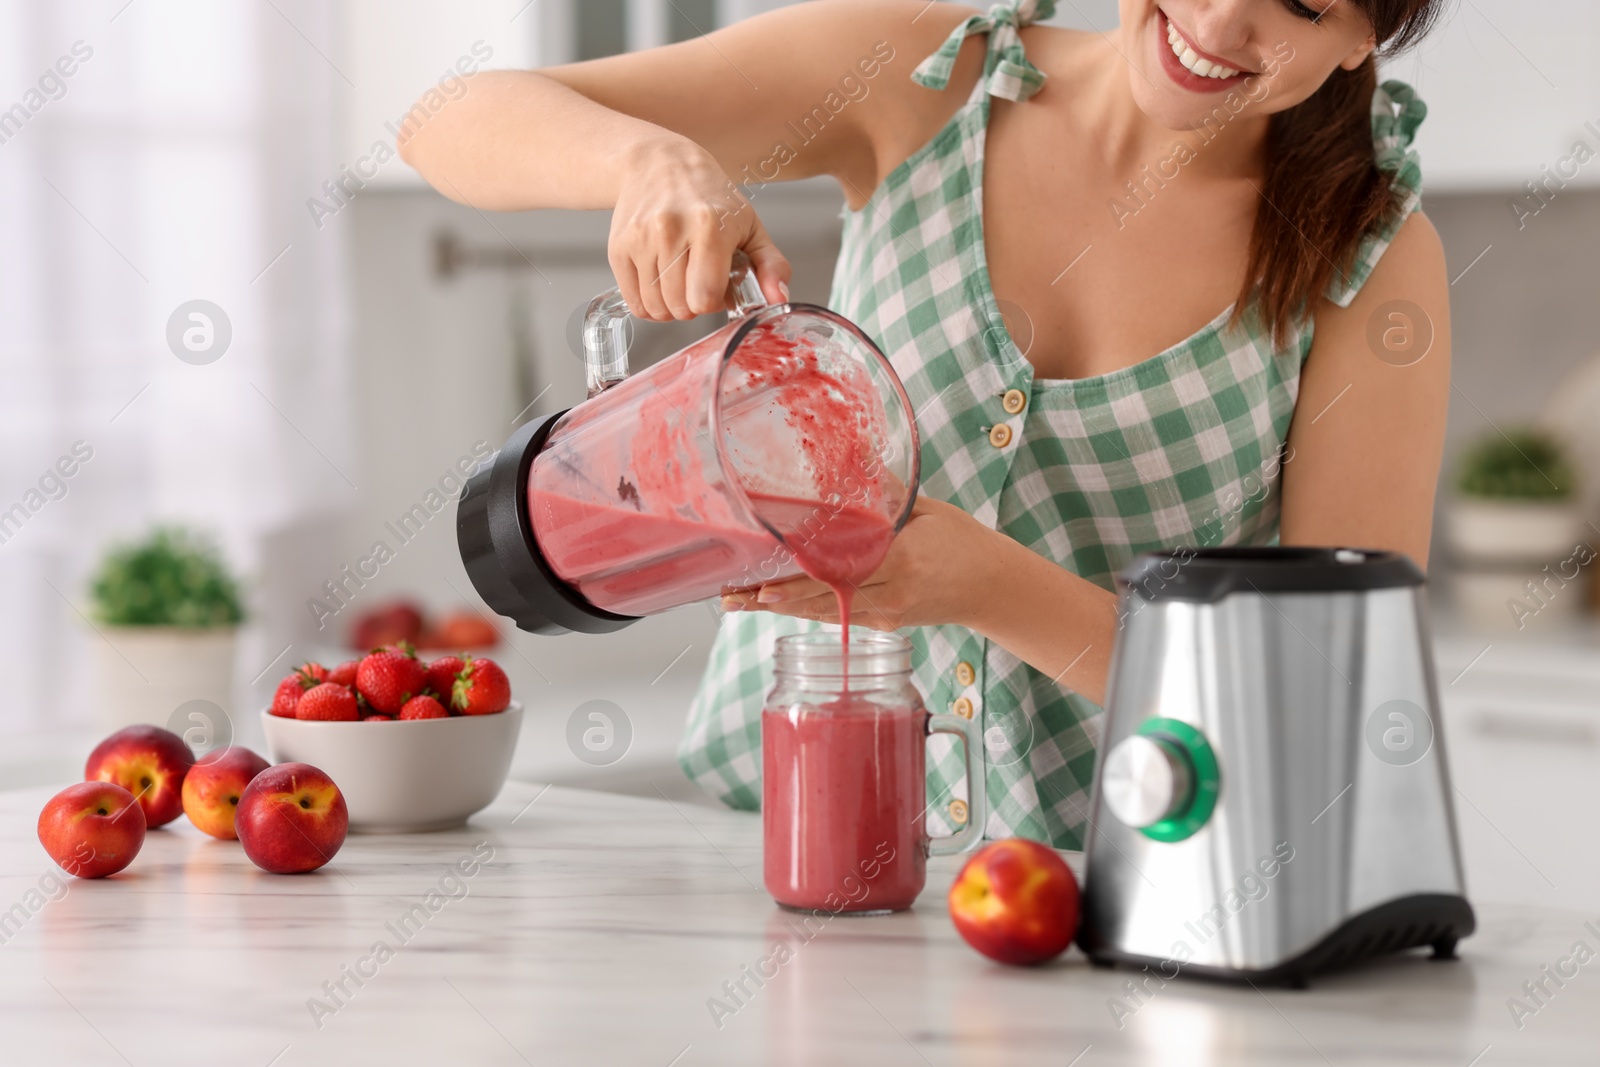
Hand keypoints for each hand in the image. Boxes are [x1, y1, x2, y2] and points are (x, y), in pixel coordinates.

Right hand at [610, 135, 789, 321]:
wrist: (660, 164)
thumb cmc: (709, 197)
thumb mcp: (750, 226)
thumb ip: (770, 264)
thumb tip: (778, 297)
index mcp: (710, 226)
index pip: (705, 297)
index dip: (712, 302)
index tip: (714, 287)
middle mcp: (671, 230)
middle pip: (680, 307)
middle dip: (691, 305)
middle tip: (695, 283)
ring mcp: (641, 239)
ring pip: (655, 307)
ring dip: (669, 306)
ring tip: (678, 281)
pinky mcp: (619, 246)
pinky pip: (633, 300)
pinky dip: (647, 303)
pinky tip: (659, 284)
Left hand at [721, 497, 1001, 630]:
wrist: (994, 587)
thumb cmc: (963, 541)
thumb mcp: (926, 508)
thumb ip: (885, 490)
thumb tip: (853, 454)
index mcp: (904, 558)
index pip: (842, 568)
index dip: (799, 577)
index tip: (762, 578)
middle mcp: (892, 593)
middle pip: (822, 598)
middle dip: (773, 598)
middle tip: (731, 596)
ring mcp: (887, 614)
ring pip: (823, 613)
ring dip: (778, 608)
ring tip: (737, 604)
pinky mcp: (884, 623)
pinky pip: (836, 618)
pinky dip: (802, 611)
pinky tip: (771, 605)